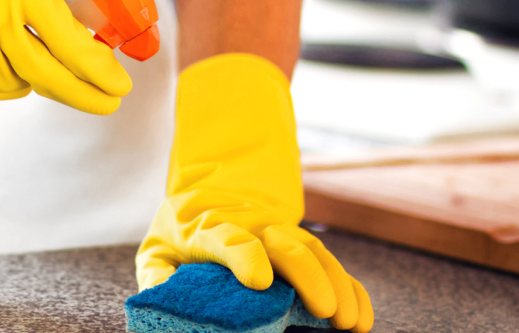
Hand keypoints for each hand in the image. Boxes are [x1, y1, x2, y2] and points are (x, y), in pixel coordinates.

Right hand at [0, 0, 131, 113]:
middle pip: (44, 74)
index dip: (99, 72)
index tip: (119, 88)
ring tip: (40, 67)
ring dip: (33, 82)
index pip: (69, 43)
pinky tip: (4, 73)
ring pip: (10, 85)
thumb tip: (100, 26)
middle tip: (105, 102)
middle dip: (82, 94)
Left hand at [135, 54, 373, 331]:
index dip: (244, 255)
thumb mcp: (158, 252)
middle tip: (324, 310)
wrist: (208, 197)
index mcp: (207, 227)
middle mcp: (251, 227)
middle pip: (284, 244)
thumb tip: (164, 297)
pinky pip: (331, 265)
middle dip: (307, 275)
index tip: (260, 282)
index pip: (228, 236)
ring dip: (336, 284)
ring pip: (314, 251)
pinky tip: (361, 317)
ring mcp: (280, 234)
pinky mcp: (300, 246)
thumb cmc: (180, 235)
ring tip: (348, 322)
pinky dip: (351, 289)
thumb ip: (158, 276)